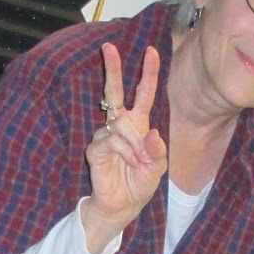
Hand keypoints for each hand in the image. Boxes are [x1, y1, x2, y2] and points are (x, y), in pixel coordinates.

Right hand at [82, 42, 166, 252]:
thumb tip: (152, 133)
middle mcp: (120, 125)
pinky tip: (128, 162)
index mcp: (138, 126)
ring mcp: (106, 135)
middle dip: (113, 69)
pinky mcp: (96, 148)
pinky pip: (111, 139)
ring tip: (138, 161)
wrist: (121, 206)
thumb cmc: (139, 185)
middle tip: (108, 47)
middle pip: (115, 91)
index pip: (143, 94)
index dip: (148, 73)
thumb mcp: (157, 168)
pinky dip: (123, 150)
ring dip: (134, 143)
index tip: (151, 51)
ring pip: (121, 124)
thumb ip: (157, 151)